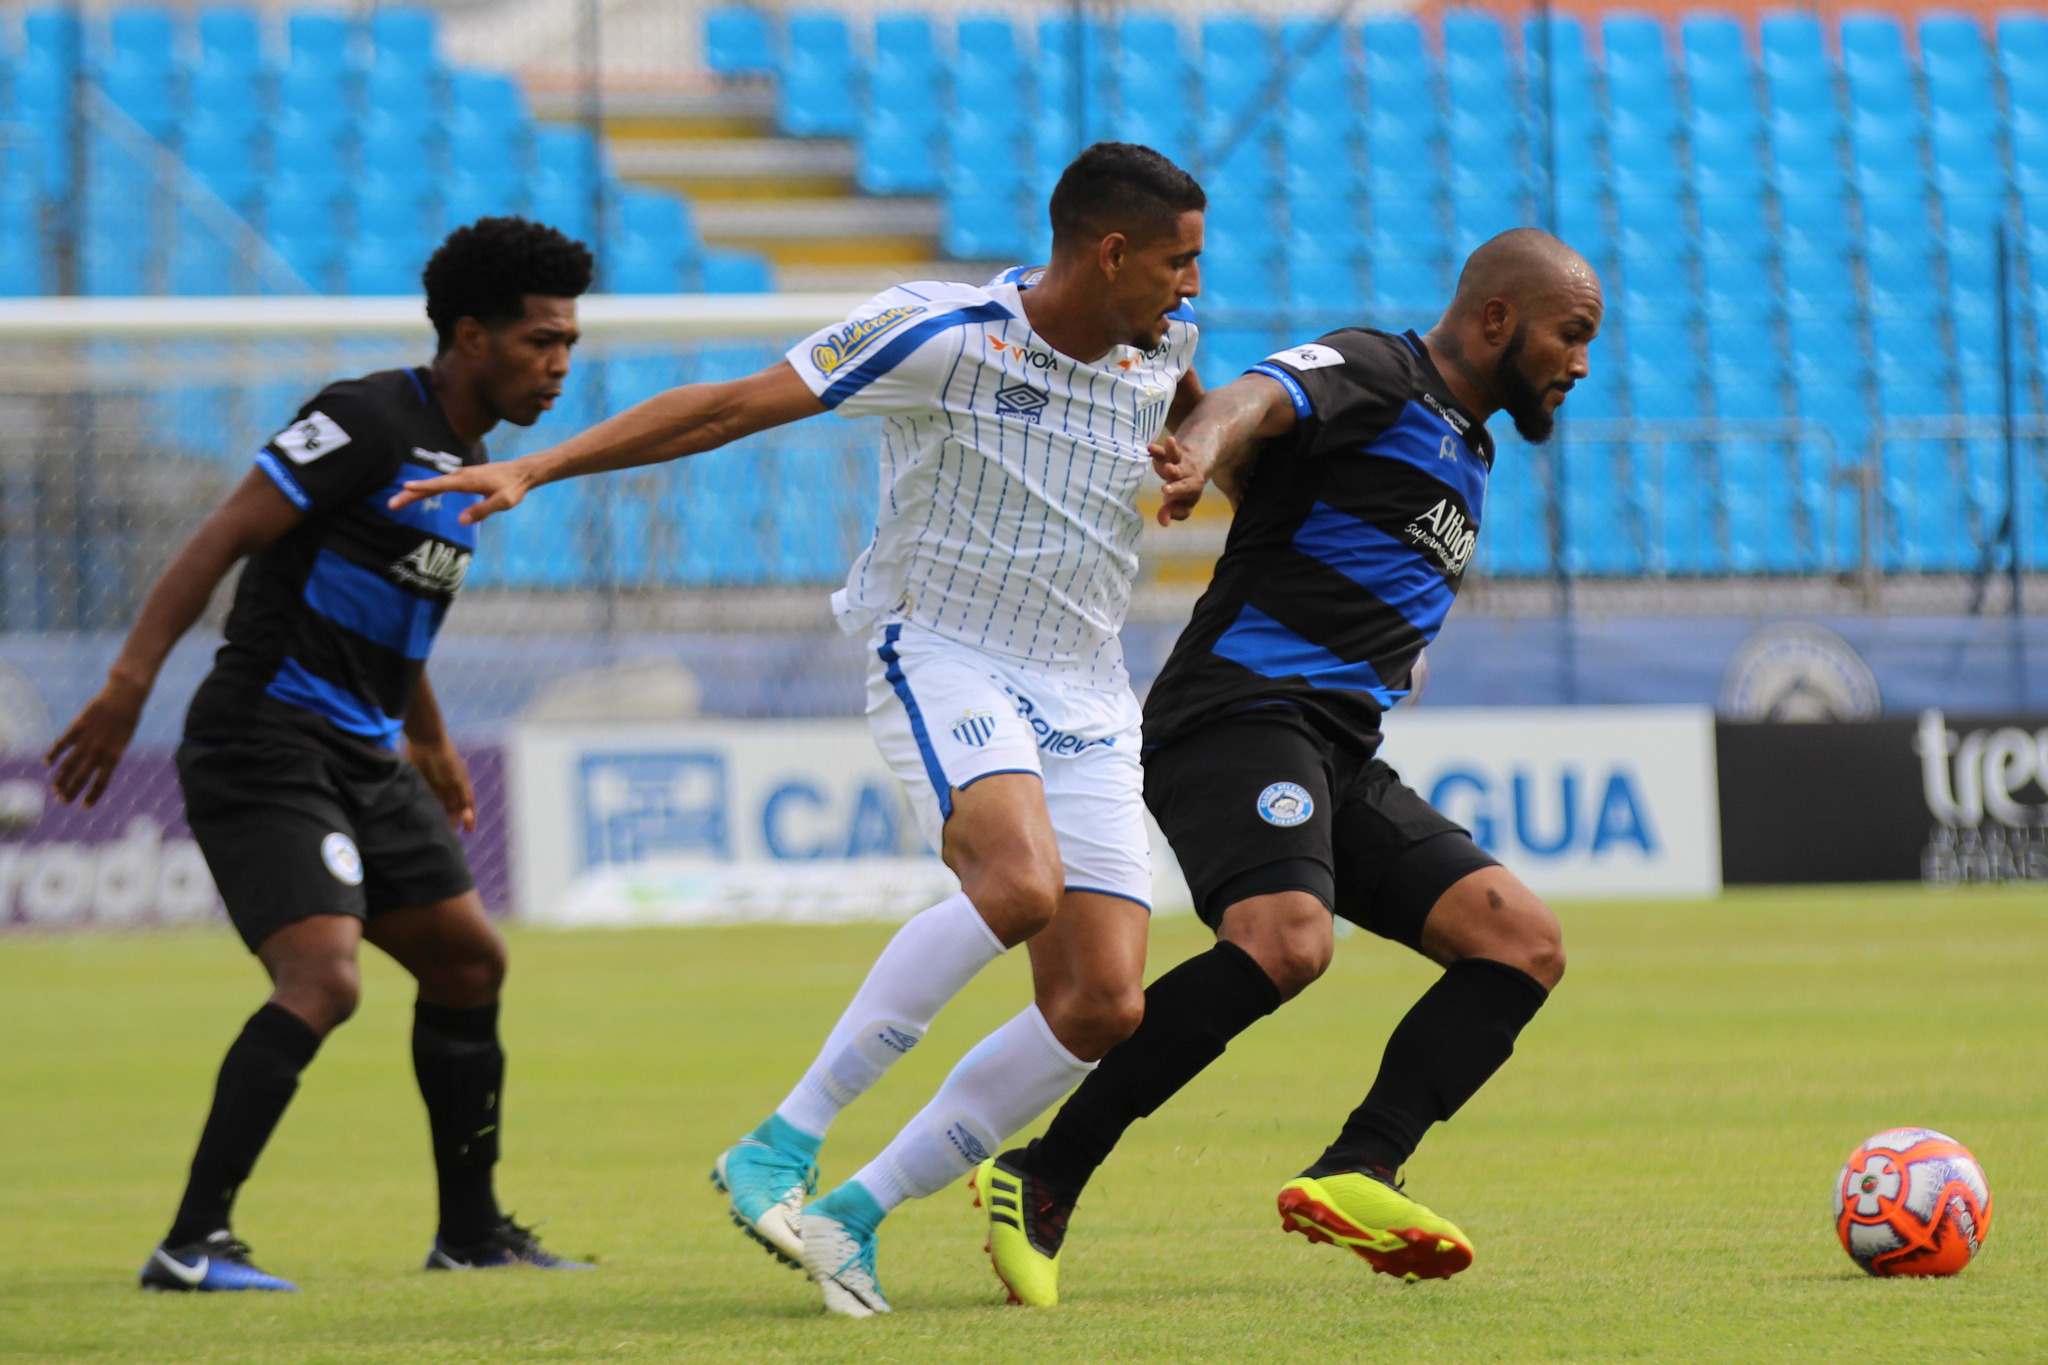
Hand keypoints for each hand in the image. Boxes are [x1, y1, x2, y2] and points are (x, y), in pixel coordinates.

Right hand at [47, 676, 147, 806]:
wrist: (125, 696)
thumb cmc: (126, 719)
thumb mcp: (122, 740)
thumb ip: (108, 754)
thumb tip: (94, 766)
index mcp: (114, 755)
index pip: (102, 782)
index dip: (93, 796)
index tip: (84, 807)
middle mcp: (99, 750)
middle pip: (82, 776)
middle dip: (72, 791)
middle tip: (63, 801)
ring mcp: (87, 738)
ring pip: (70, 763)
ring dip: (61, 778)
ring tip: (55, 789)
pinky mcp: (77, 726)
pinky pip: (62, 743)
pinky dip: (53, 754)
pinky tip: (47, 763)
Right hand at [388, 461, 534, 525]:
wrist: (521, 472)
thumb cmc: (514, 488)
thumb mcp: (504, 502)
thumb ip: (484, 509)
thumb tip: (461, 520)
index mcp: (469, 481)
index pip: (441, 485)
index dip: (423, 487)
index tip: (405, 488)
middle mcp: (462, 476)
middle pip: (432, 485)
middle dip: (411, 494)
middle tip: (392, 504)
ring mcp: (461, 476)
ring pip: (434, 484)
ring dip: (416, 492)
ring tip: (399, 501)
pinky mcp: (463, 478)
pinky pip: (441, 483)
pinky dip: (427, 488)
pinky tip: (418, 493)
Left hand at [408, 736, 476, 832]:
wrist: (426, 742)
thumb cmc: (446, 760)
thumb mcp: (457, 781)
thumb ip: (462, 798)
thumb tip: (468, 816)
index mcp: (461, 784)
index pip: (467, 804)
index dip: (469, 817)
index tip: (470, 831)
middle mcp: (449, 785)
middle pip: (453, 806)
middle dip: (453, 818)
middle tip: (452, 834)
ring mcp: (436, 784)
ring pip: (439, 803)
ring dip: (440, 814)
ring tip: (438, 828)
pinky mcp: (422, 781)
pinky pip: (425, 797)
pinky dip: (427, 806)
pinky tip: (425, 815)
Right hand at [1149, 433, 1209, 525]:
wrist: (1197, 464)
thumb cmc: (1185, 490)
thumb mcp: (1182, 503)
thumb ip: (1173, 513)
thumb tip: (1164, 522)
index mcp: (1192, 488)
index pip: (1185, 490)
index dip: (1176, 490)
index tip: (1164, 489)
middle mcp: (1188, 473)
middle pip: (1181, 472)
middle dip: (1174, 472)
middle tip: (1168, 469)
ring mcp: (1180, 461)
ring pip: (1176, 455)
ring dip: (1172, 449)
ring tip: (1169, 442)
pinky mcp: (1172, 451)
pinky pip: (1166, 448)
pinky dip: (1160, 447)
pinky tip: (1150, 446)